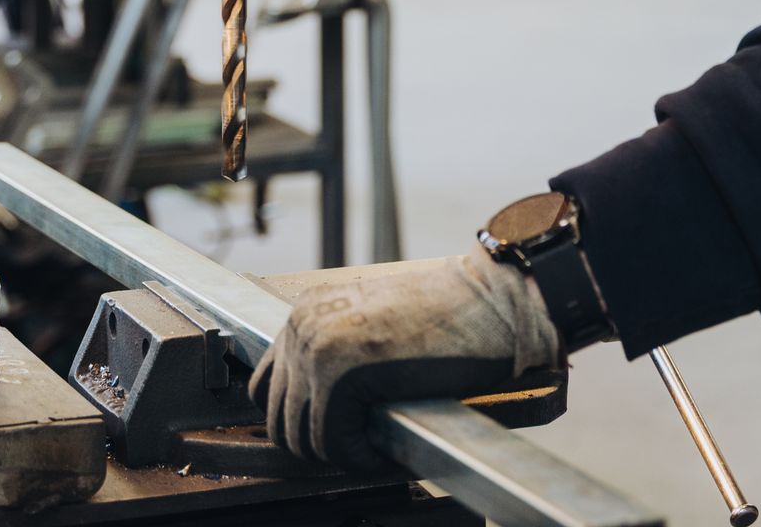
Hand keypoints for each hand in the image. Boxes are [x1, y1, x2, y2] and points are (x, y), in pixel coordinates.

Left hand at [250, 244, 561, 469]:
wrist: (492, 303)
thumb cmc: (449, 317)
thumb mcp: (375, 324)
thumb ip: (337, 354)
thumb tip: (314, 411)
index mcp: (309, 312)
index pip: (268, 386)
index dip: (301, 419)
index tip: (336, 432)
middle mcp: (303, 326)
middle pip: (279, 417)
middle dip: (318, 442)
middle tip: (360, 445)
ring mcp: (317, 348)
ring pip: (300, 435)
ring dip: (337, 451)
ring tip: (374, 446)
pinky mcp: (340, 374)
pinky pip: (332, 441)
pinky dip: (357, 456)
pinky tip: (384, 446)